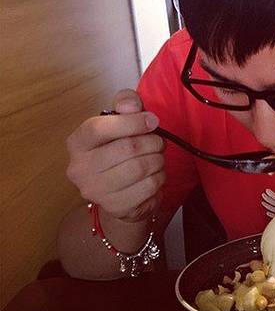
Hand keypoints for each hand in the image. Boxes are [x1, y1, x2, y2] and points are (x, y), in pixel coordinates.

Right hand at [65, 89, 164, 221]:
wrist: (120, 193)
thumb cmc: (120, 150)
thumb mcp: (121, 120)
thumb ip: (126, 104)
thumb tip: (132, 106)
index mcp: (77, 142)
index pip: (99, 128)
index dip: (132, 122)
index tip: (152, 121)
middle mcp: (79, 168)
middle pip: (127, 148)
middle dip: (152, 143)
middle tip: (158, 143)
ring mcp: (95, 191)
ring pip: (141, 168)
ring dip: (158, 160)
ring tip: (157, 159)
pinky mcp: (115, 206)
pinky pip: (149, 187)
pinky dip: (159, 178)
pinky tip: (154, 175)